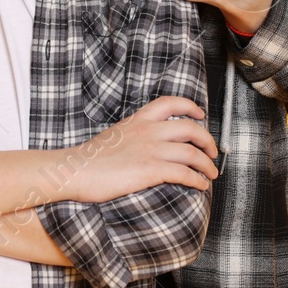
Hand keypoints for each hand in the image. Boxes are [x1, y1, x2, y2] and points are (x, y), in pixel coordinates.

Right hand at [62, 95, 218, 203]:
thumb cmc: (90, 158)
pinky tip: (200, 185)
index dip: (190, 106)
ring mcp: (150, 149)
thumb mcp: (115, 135)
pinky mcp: (150, 170)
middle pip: (190, 128)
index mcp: (138, 120)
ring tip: (211, 174)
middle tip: (212, 152)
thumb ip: (133, 134)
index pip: (170, 102)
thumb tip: (146, 142)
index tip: (200, 113)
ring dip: (207, 165)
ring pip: (192, 152)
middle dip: (207, 140)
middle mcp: (148, 131)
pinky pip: (184, 173)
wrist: (76, 170)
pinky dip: (197, 180)